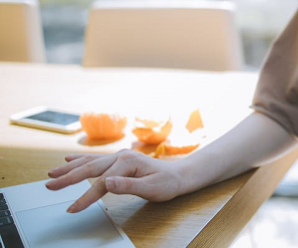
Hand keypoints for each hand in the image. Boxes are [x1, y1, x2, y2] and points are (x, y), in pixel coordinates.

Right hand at [46, 149, 186, 212]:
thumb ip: (129, 186)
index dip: (86, 197)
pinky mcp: (119, 160)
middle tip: (49, 186)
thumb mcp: (152, 188)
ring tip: (51, 174)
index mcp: (128, 162)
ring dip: (69, 168)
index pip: (101, 183)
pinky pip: (95, 159)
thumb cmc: (167, 183)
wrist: (179, 175)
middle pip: (89, 168)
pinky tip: (68, 160)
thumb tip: (107, 183)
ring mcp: (119, 156)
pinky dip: (79, 160)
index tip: (72, 209)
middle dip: (68, 178)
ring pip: (89, 162)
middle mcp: (121, 156)